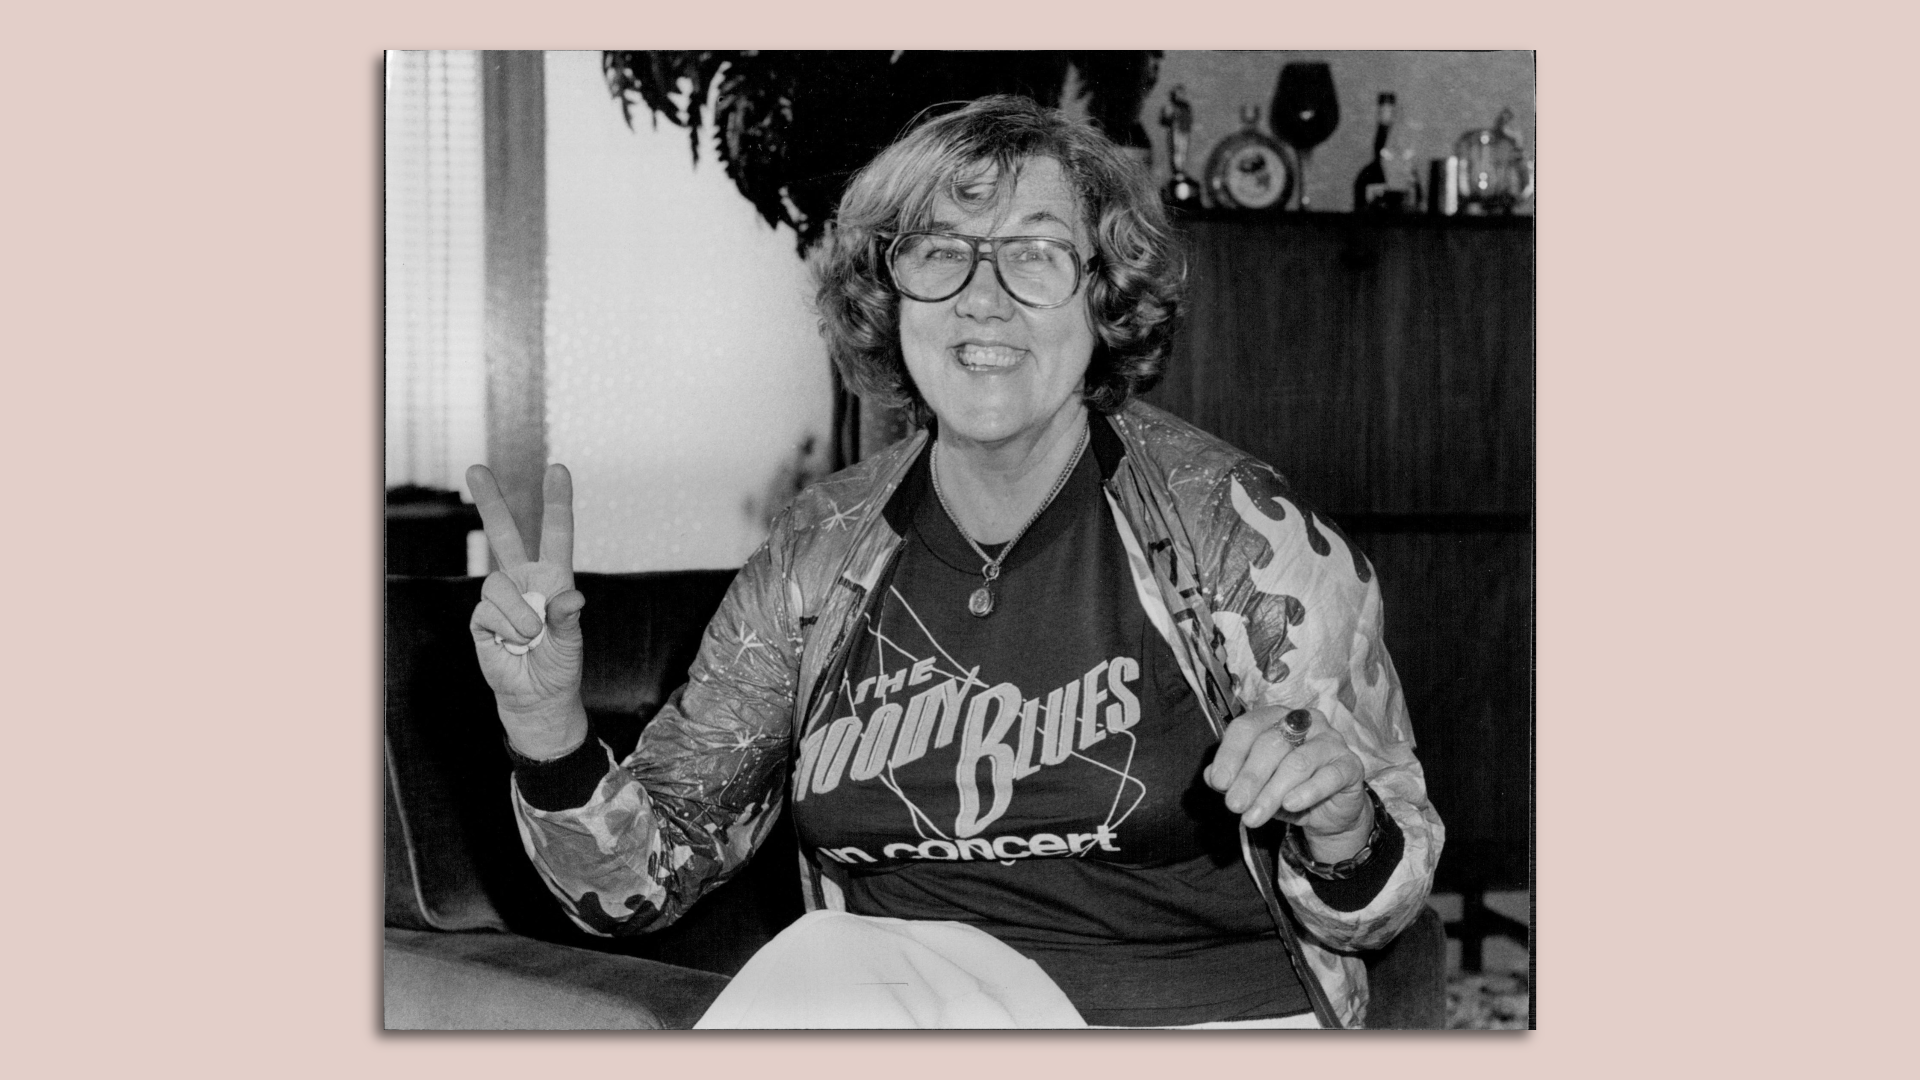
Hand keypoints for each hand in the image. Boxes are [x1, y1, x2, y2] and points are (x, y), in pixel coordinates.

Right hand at [467, 463, 588, 759]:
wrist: (536, 697)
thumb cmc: (559, 666)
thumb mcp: (573, 643)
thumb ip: (569, 619)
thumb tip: (571, 598)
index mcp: (553, 579)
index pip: (556, 534)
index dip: (556, 502)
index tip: (558, 469)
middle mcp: (525, 581)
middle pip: (504, 535)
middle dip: (490, 501)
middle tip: (475, 468)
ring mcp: (500, 598)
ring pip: (497, 585)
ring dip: (518, 617)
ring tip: (529, 638)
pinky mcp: (481, 618)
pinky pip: (487, 612)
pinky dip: (505, 630)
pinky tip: (511, 644)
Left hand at [1207, 706, 1371, 860]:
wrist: (1329, 812)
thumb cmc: (1287, 789)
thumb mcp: (1255, 785)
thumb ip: (1233, 777)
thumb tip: (1212, 776)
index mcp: (1276, 718)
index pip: (1247, 726)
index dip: (1230, 754)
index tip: (1219, 783)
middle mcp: (1304, 721)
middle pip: (1270, 743)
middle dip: (1249, 777)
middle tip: (1234, 806)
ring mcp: (1330, 740)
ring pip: (1297, 762)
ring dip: (1272, 792)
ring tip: (1254, 816)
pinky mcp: (1350, 764)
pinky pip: (1328, 776)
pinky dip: (1307, 791)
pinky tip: (1291, 805)